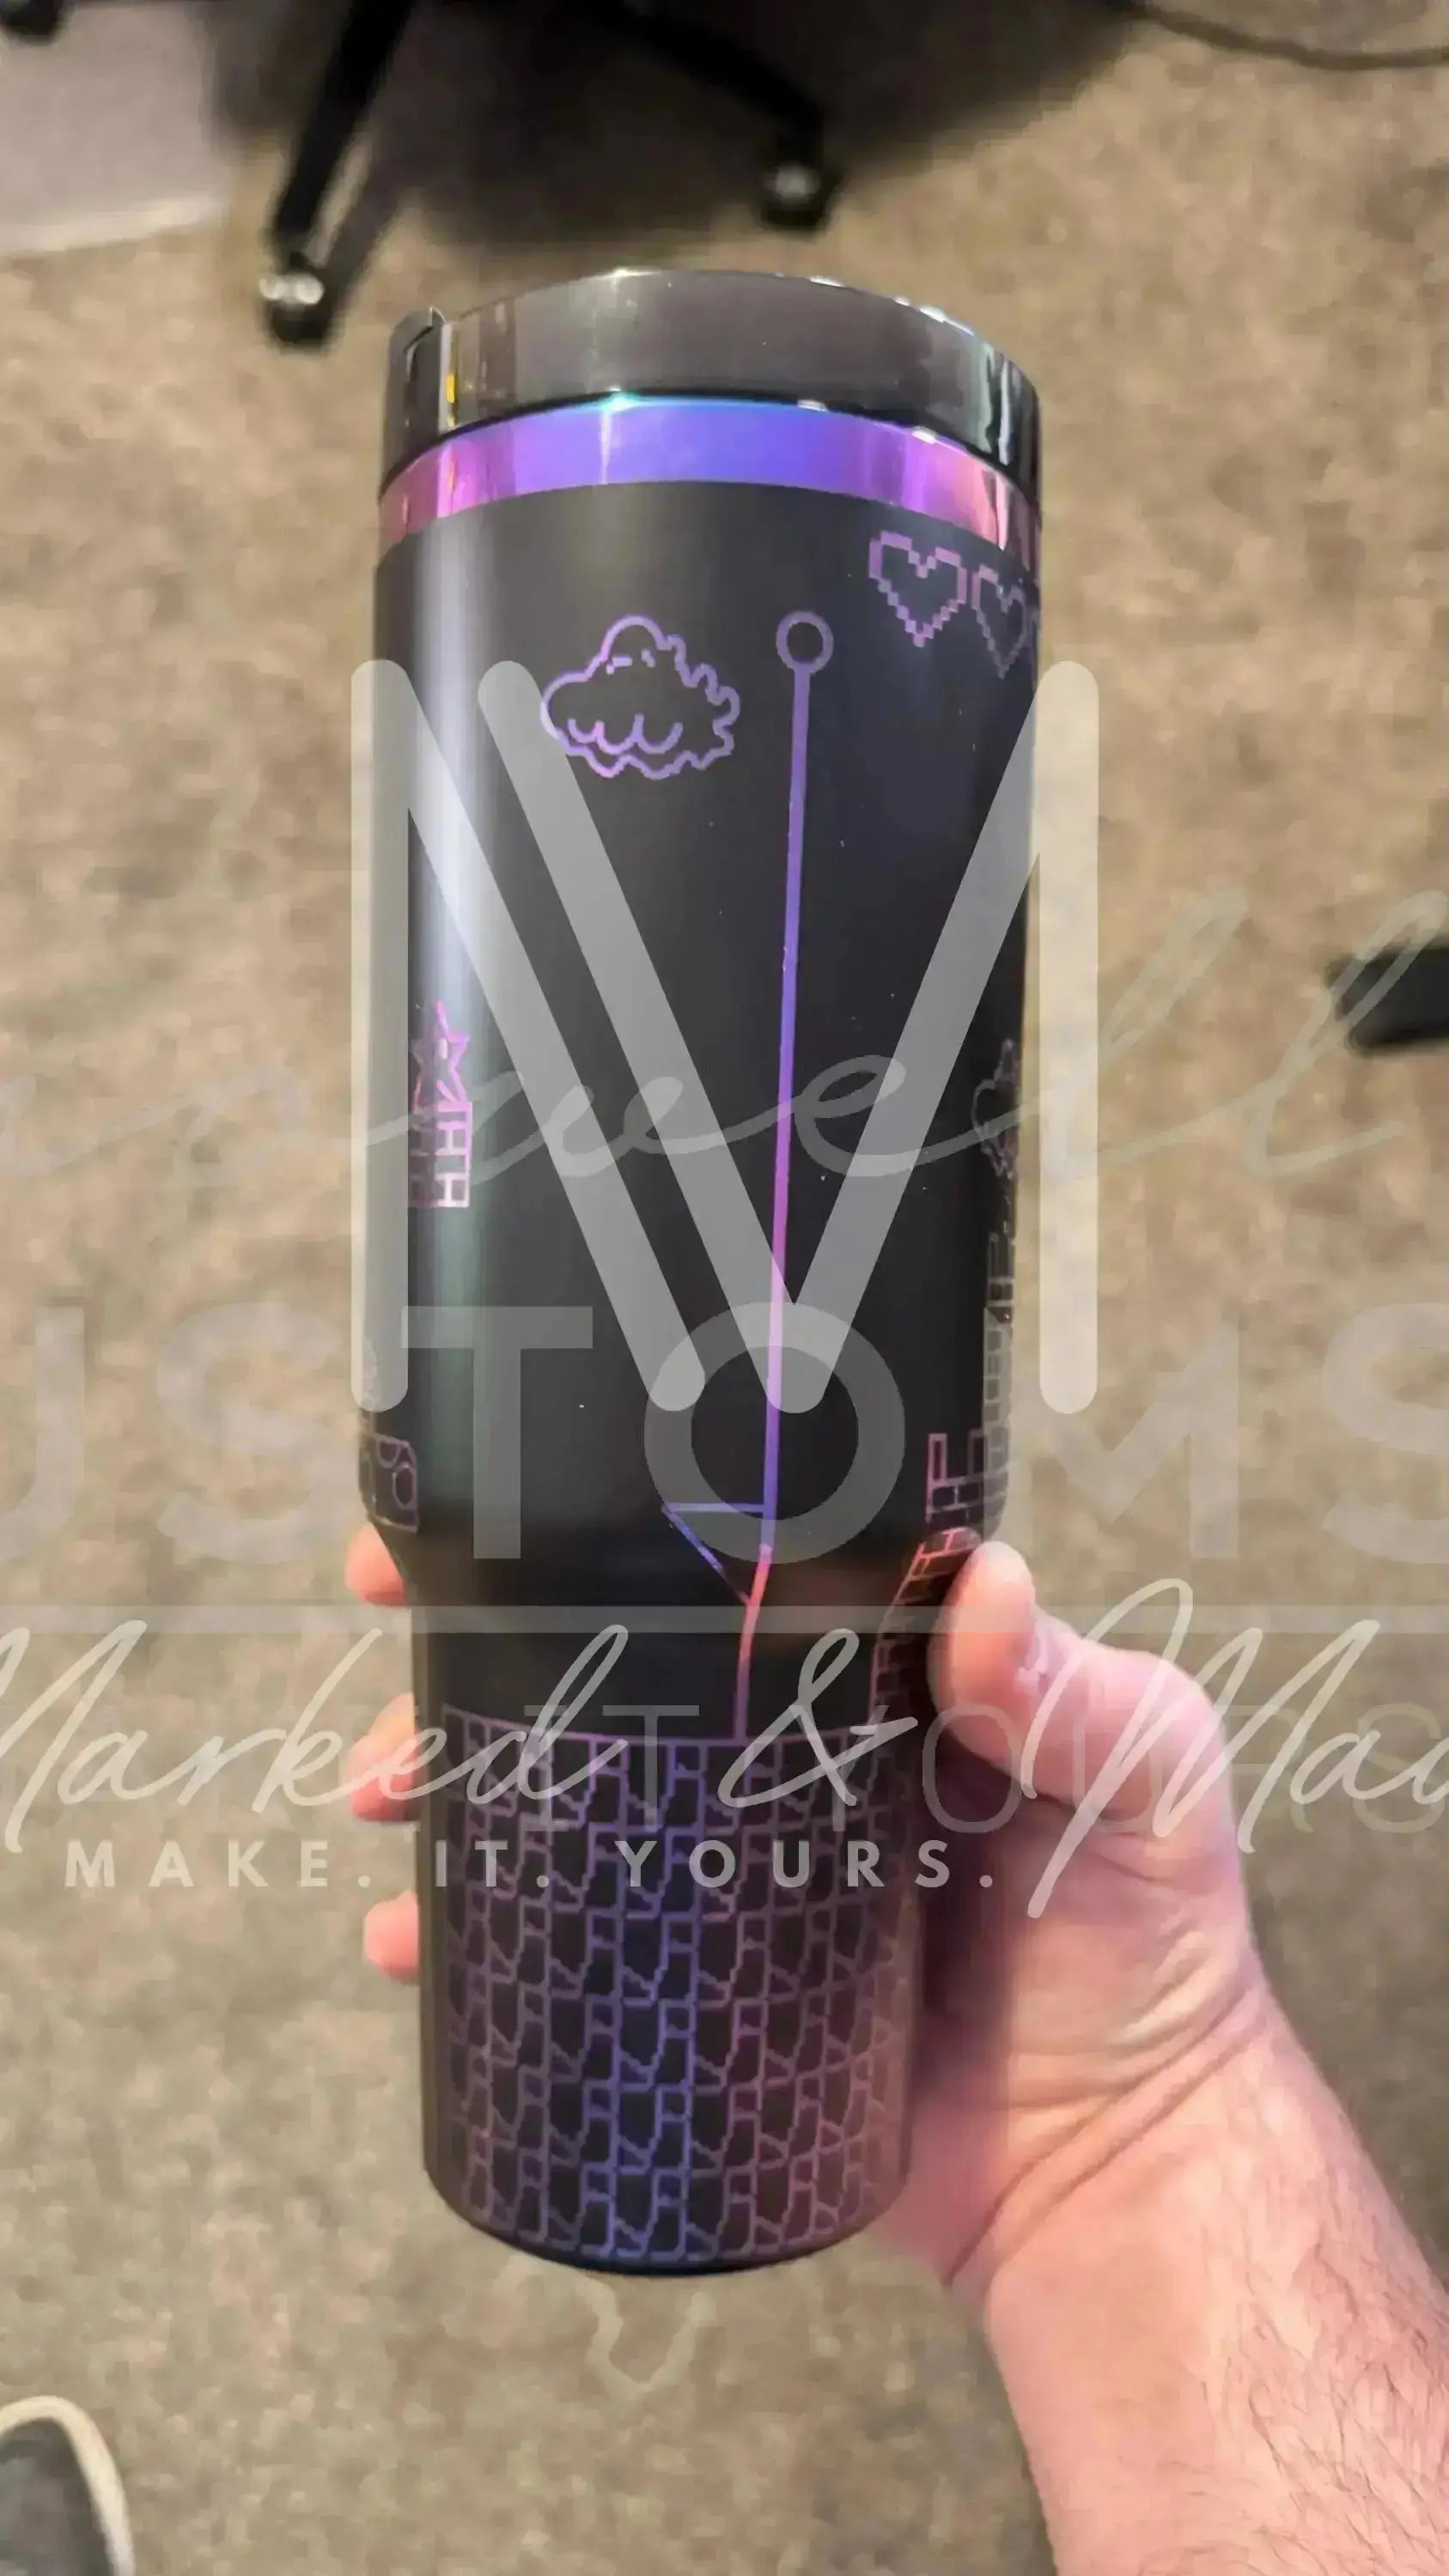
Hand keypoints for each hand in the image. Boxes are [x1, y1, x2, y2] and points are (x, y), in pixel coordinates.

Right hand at [342, 1527, 1268, 2292]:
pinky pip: (563, 1937)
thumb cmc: (1152, 1944)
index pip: (727, 1557)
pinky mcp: (695, 1980)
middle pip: (607, 1666)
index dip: (614, 1517)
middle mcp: (781, 1744)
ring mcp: (728, 1861)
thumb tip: (987, 1586)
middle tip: (392, 1628)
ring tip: (387, 1796)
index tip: (507, 1492)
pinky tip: (408, 1939)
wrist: (1114, 2166)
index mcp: (874, 1666)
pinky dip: (471, 1933)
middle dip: (482, 1641)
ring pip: (562, 1790)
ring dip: (451, 1773)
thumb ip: (1076, 1698)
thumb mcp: (1146, 1785)